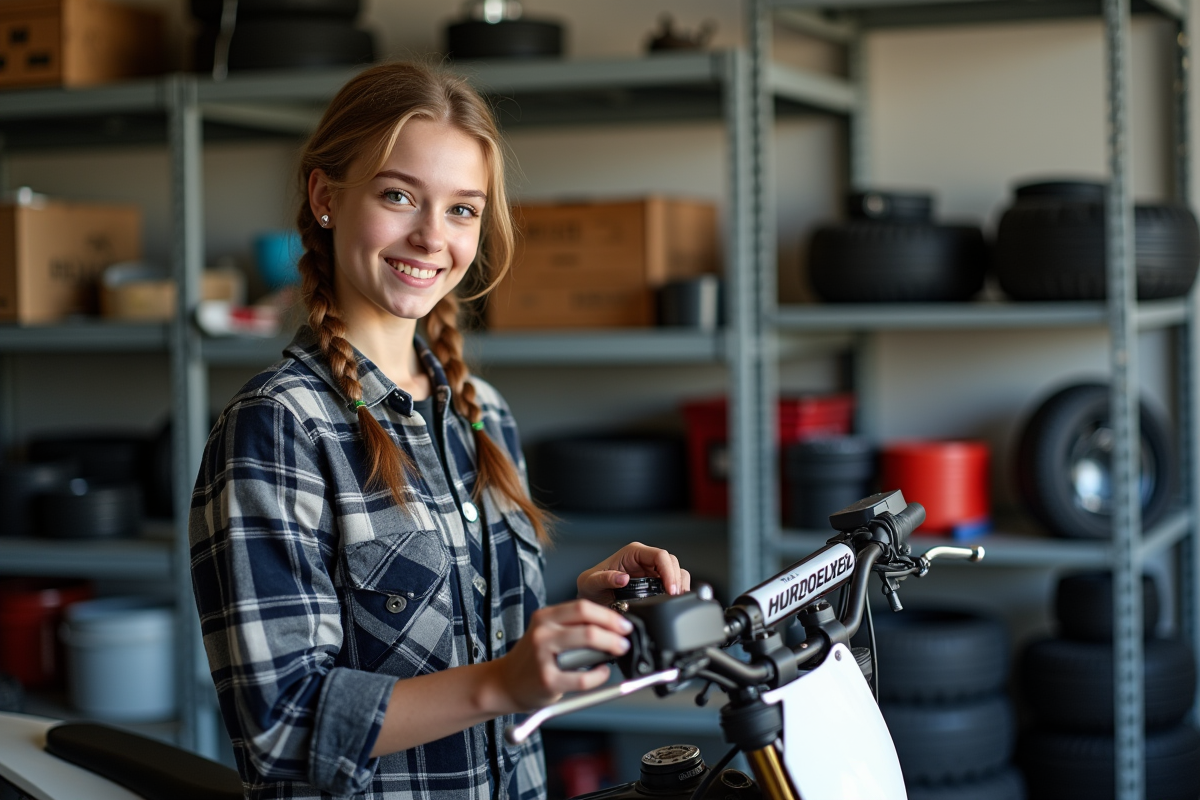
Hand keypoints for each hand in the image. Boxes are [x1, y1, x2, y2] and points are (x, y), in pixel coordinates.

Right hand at [496, 599, 632, 710]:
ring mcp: (543, 656)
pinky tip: (602, 672)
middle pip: (588, 624)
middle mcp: (542, 632)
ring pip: (587, 645)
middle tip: (625, 639)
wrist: (505, 682)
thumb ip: (572, 626)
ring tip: (617, 652)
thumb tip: (610, 626)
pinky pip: (583, 678)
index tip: (622, 623)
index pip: (583, 607)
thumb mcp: (547, 632)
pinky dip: (599, 675)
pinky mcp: (547, 680)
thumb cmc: (532, 658)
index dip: (608, 614)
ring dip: (610, 647)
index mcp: (545, 617)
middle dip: (614, 631)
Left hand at [576, 542, 691, 605]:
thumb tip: (623, 578)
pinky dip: (676, 591)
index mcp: (632, 553)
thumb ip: (605, 579)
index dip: (668, 571)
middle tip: (674, 597)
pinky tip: (672, 601)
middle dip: (676, 579)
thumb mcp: (591, 582)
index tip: (670, 589)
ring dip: (679, 585)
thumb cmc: (591, 586)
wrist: (591, 598)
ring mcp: (650, 571)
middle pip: (671, 562)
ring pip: (675, 571)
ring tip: (675, 600)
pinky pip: (671, 583)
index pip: (659, 555)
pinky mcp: (654, 583)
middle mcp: (644, 559)